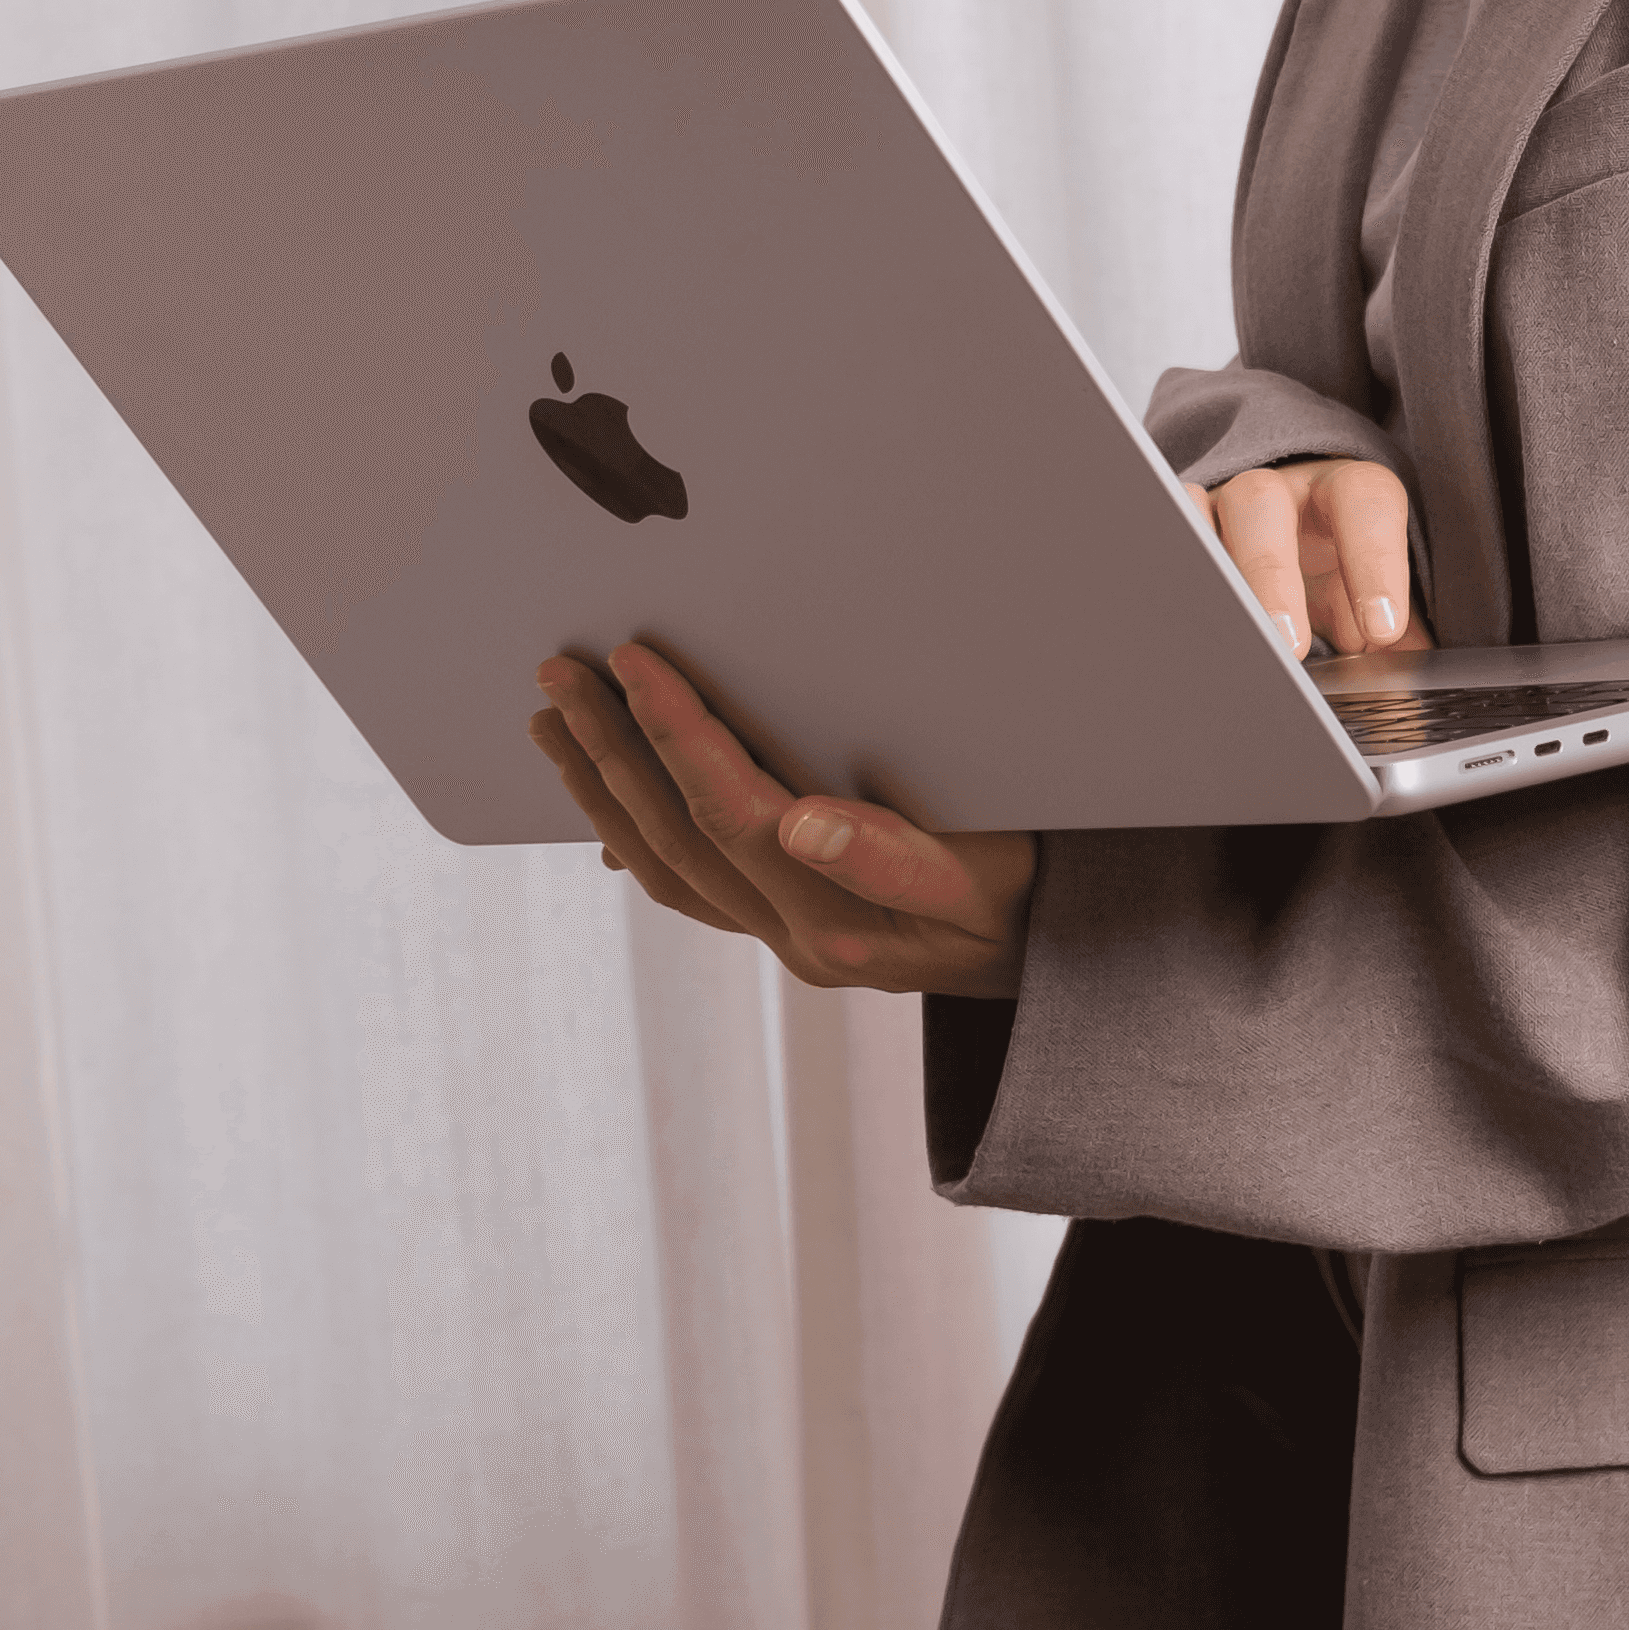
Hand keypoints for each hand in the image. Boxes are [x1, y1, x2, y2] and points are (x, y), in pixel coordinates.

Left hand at [530, 642, 1035, 996]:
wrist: (1074, 968)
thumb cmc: (1037, 902)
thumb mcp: (989, 875)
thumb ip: (893, 858)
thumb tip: (799, 823)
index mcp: (838, 921)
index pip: (730, 811)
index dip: (674, 731)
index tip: (634, 660)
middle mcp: (799, 940)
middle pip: (677, 836)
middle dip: (612, 747)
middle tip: (559, 673)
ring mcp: (789, 943)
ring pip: (667, 865)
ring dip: (604, 789)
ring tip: (555, 724)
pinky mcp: (793, 934)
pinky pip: (690, 888)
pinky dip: (636, 838)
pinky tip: (607, 804)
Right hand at [1185, 458, 1430, 660]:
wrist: (1298, 535)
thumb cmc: (1339, 565)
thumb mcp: (1370, 592)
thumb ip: (1397, 635)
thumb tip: (1416, 689)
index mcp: (1344, 492)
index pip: (1364, 501)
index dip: (1374, 559)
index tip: (1382, 627)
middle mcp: (1279, 490)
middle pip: (1264, 503)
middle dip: (1272, 574)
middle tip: (1290, 647)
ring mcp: (1222, 506)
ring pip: (1205, 515)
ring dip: (1220, 579)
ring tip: (1232, 643)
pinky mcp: (1186, 527)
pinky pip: (1169, 531)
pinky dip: (1177, 571)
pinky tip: (1188, 622)